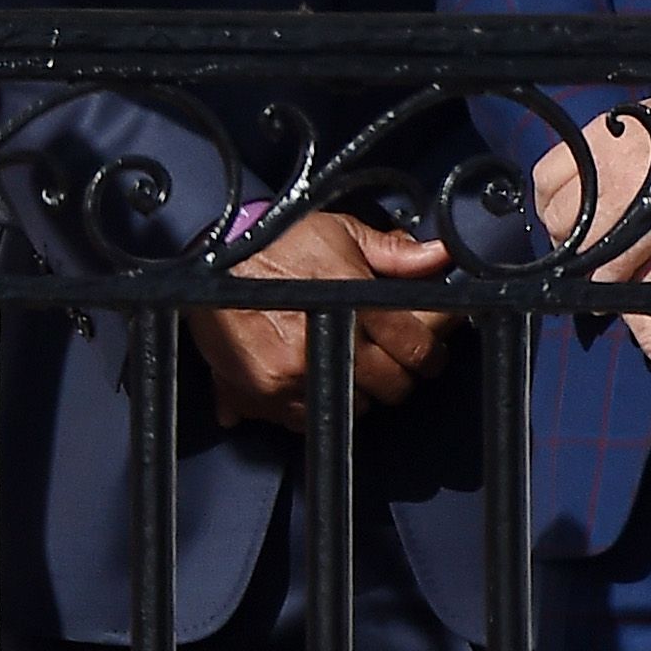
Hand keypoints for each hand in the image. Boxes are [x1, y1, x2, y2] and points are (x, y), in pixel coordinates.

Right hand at [183, 211, 456, 430]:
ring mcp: (295, 371)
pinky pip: (312, 418)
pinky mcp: (266, 391)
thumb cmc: (272, 241)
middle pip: (392, 385)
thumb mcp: (337, 231)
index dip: (429, 353)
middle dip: (398, 374)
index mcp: (350, 297)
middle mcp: (325, 338)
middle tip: (386, 359)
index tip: (426, 352)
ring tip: (343, 364)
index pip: (416, 346)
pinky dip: (317, 405)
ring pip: (357, 407)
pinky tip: (312, 378)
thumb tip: (441, 256)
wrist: (208, 257)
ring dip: (358, 391)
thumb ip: (393, 252)